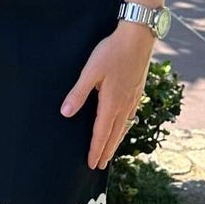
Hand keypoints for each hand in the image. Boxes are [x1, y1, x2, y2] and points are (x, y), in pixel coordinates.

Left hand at [61, 22, 153, 167]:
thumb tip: (66, 113)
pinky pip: (131, 116)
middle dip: (106, 151)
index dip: (96, 149)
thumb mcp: (90, 71)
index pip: (101, 133)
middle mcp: (124, 104)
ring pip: (124, 126)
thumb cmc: (111, 52)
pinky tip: (125, 125)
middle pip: (114, 134)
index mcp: (111, 103)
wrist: (138, 38)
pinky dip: (125, 127)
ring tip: (111, 152)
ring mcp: (133, 98)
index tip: (92, 164)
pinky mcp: (138, 90)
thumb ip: (78, 93)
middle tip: (100, 165)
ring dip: (116, 141)